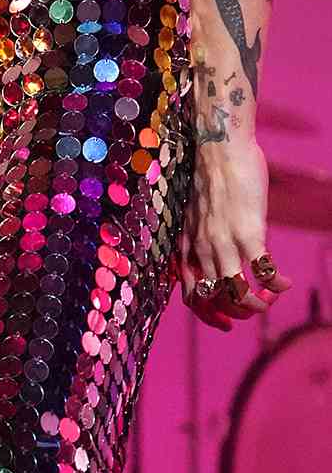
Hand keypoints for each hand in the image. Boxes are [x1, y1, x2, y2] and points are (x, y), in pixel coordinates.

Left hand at [179, 136, 291, 331]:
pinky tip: (285, 283)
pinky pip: (263, 272)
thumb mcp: (196, 215)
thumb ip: (203, 238)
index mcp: (187, 245)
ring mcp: (224, 242)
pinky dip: (276, 285)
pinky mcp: (248, 232)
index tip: (227, 323)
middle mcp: (202, 248)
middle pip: (215, 300)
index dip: (209, 316)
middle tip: (255, 310)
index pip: (191, 296)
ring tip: (270, 300)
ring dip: (256, 305)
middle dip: (237, 313)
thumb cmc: (211, 177)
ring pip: (237, 293)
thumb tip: (219, 256)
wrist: (218, 149)